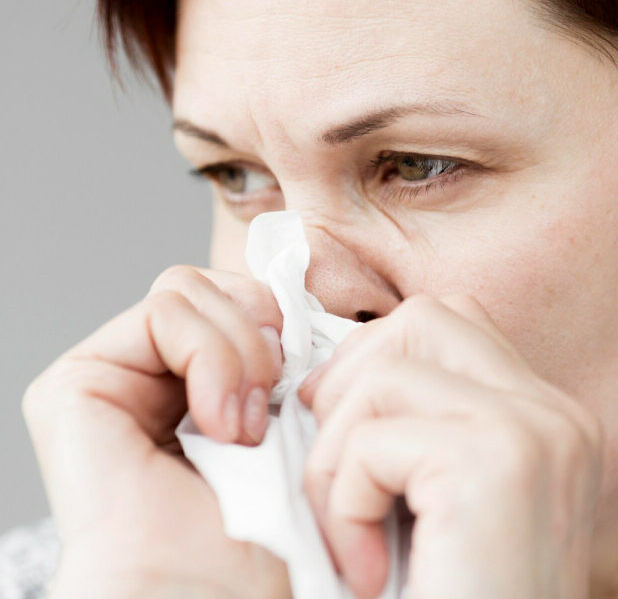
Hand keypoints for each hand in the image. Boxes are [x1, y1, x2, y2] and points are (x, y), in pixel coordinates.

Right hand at [22, 265, 291, 597]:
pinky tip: (219, 425)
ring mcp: (109, 374)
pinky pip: (163, 312)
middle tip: (270, 405)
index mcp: (193, 380)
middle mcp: (145, 374)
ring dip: (239, 354)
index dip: (278, 323)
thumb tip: (297, 299)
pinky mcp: (77, 383)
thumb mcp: (288, 417)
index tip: (305, 381)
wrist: (211, 591)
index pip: (237, 299)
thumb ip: (278, 351)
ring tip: (245, 428)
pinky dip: (211, 358)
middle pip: (212, 285)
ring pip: (190, 290)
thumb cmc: (258, 529)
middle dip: (260, 334)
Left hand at [298, 294, 604, 598]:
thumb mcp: (436, 513)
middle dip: (350, 388)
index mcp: (549, 424)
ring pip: (384, 367)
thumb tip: (324, 376)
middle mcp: (556, 416)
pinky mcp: (497, 463)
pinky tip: (367, 569)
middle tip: (338, 480)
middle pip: (421, 320)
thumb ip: (415, 435)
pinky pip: (374, 435)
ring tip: (353, 537)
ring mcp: (535, 433)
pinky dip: (342, 500)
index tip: (344, 444)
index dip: (375, 365)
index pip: (450, 326)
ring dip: (336, 455)